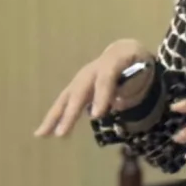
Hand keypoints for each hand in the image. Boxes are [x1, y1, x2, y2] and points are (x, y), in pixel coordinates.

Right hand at [33, 39, 153, 136]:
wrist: (124, 51)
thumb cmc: (137, 63)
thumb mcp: (143, 69)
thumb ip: (132, 85)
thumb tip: (117, 103)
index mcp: (113, 61)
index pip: (106, 79)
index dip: (101, 96)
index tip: (97, 116)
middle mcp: (92, 69)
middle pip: (80, 91)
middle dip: (70, 112)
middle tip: (62, 133)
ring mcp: (82, 78)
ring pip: (66, 97)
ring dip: (54, 117)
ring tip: (42, 134)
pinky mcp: (76, 87)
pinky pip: (64, 102)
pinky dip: (54, 117)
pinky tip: (44, 132)